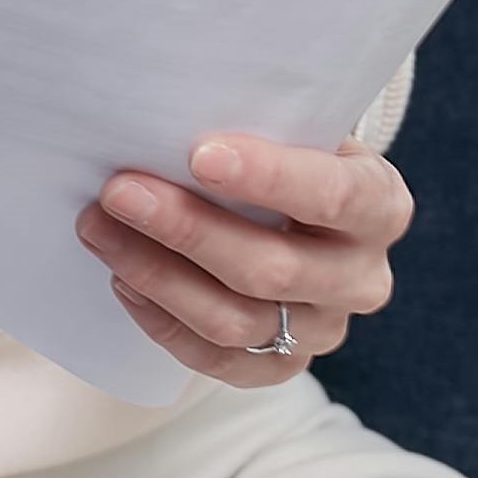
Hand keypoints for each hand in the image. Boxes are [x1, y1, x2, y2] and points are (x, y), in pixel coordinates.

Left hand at [75, 133, 412, 384]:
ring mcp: (324, 329)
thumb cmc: (284, 155)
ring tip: (99, 228)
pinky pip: (215, 359)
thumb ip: (256, 122)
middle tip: (118, 191)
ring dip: (155, 274)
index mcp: (379, 203)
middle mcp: (362, 276)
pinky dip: (161, 320)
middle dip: (186, 228)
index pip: (333, 196)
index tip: (199, 154)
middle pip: (271, 267)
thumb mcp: (291, 130)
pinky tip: (122, 279)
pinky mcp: (281, 365)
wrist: (295, 212)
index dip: (269, 177)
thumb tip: (170, 112)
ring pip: (234, 320)